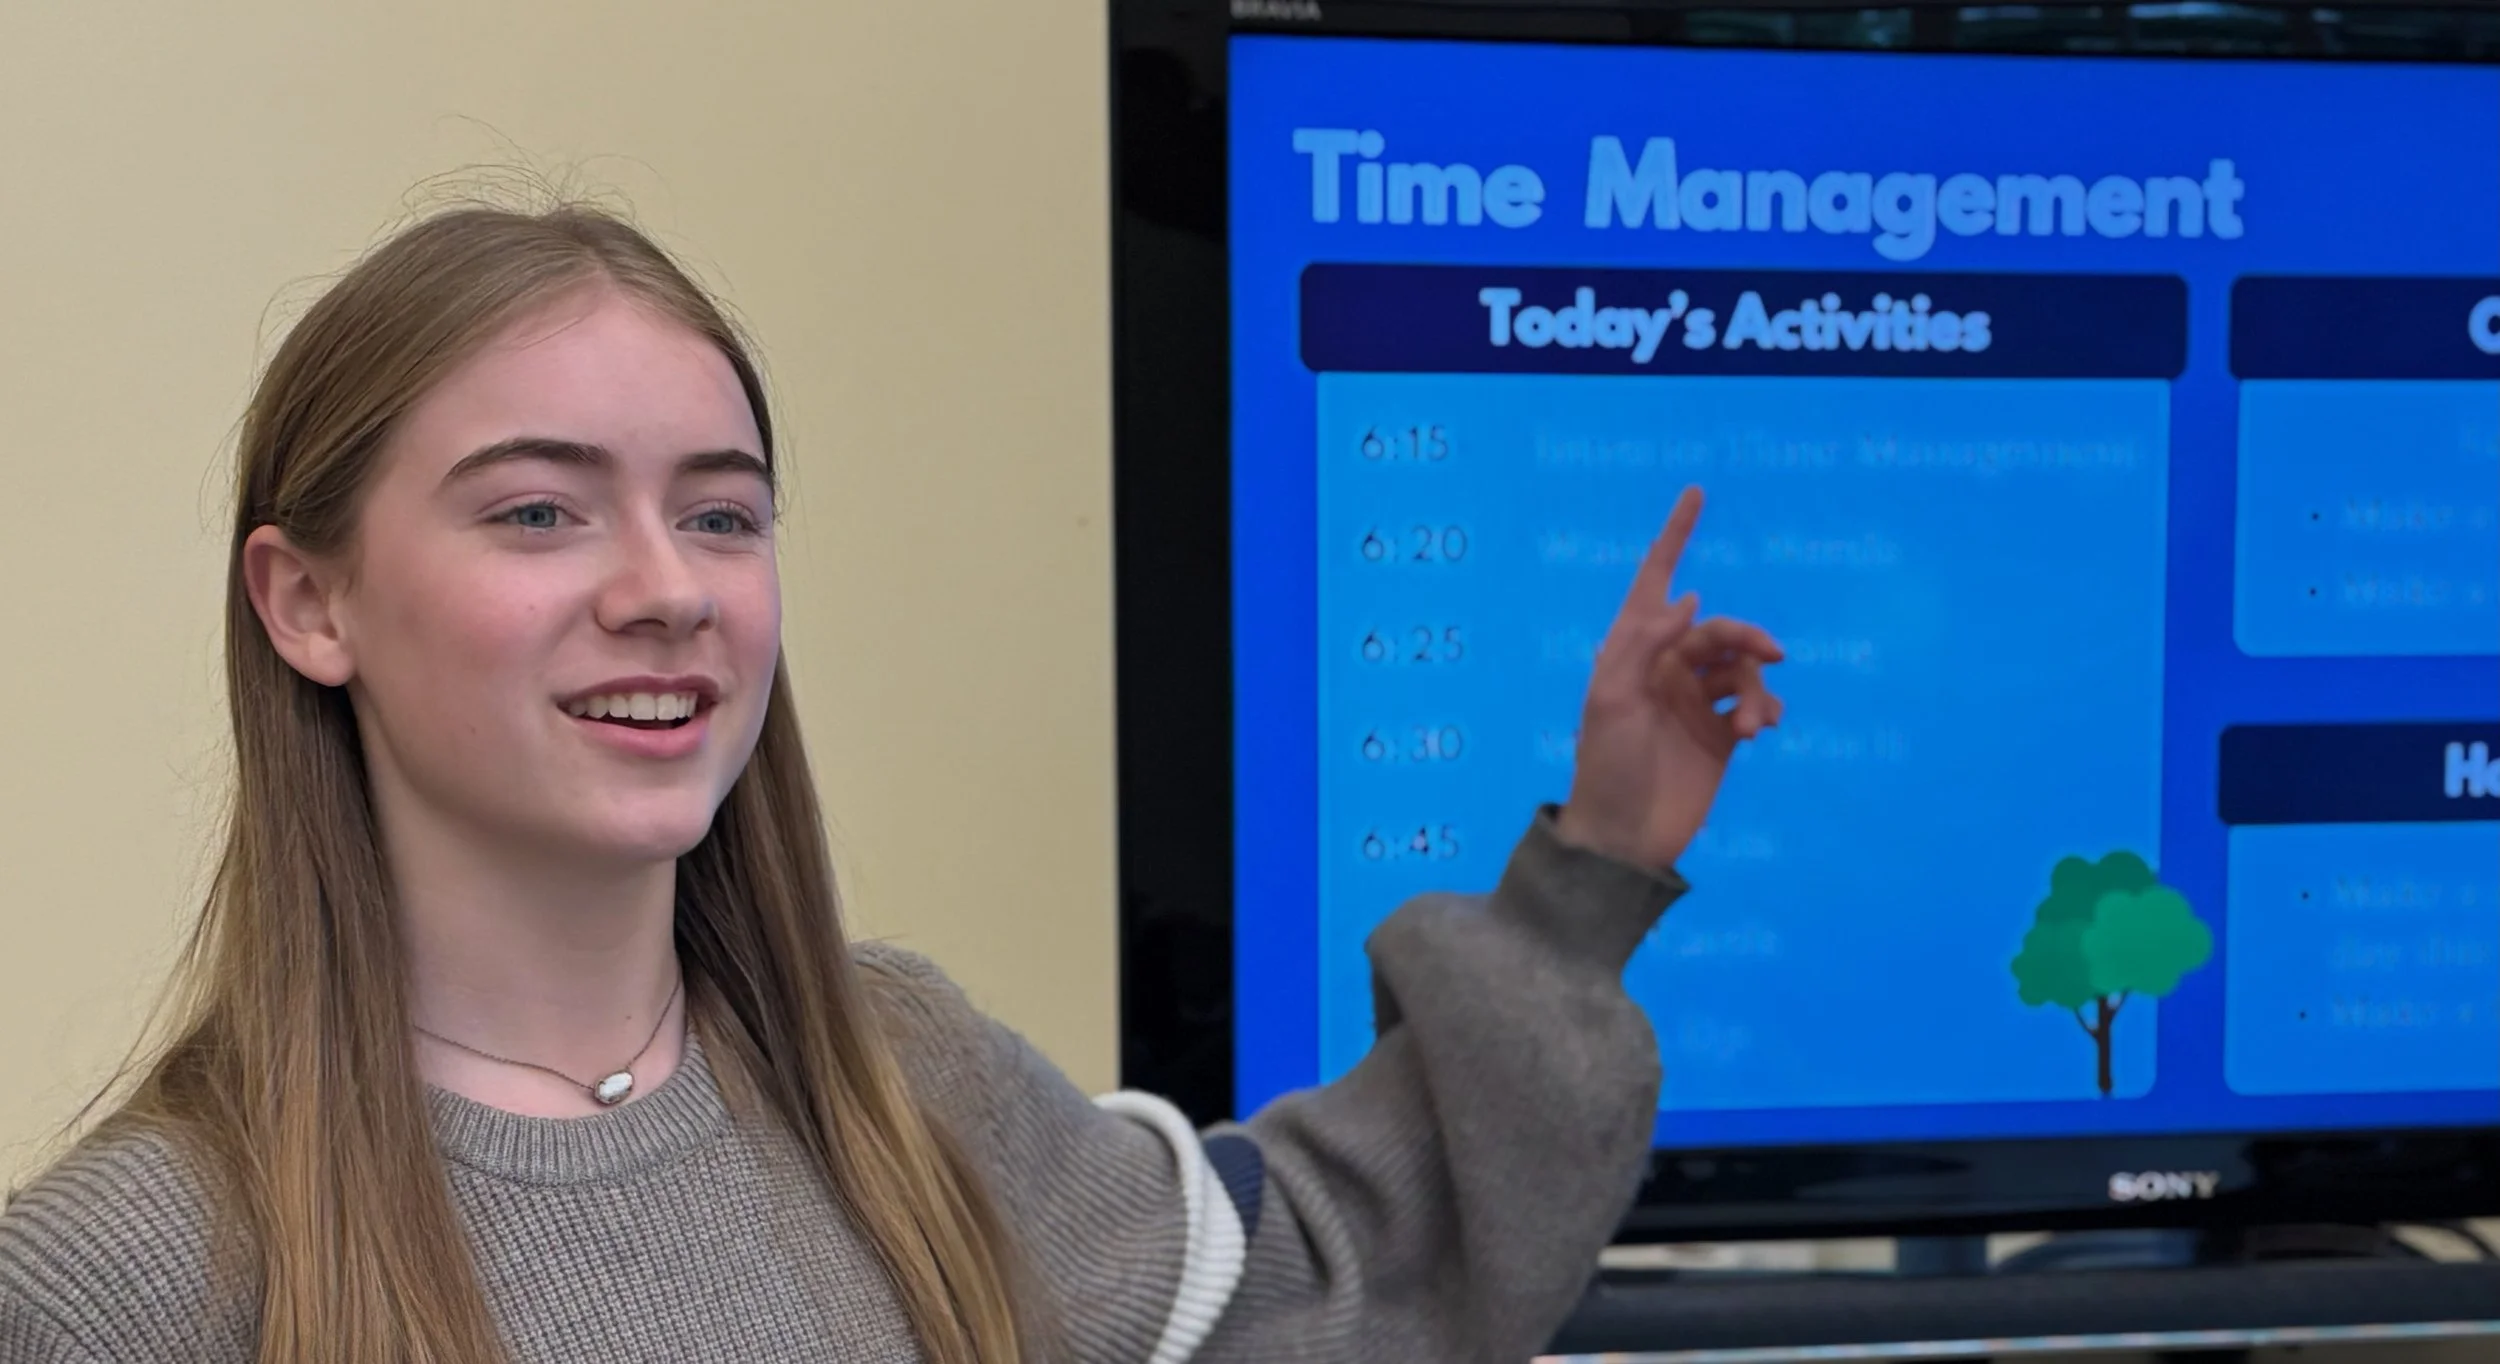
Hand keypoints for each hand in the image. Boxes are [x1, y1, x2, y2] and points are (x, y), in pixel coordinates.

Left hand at [1554, 487, 1784, 872]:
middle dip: (1745, 636)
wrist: (1625, 838)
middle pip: (1717, 630)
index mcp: (1631, 652)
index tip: (1696, 492)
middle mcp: (1664, 670)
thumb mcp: (1610, 700)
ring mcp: (1693, 703)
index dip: (1674, 537)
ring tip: (1752, 725)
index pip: (1655, 581)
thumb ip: (1643, 643)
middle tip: (1769, 653)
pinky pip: (1756, 704)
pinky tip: (1762, 730)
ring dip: (1756, 688)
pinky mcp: (1720, 736)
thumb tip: (1691, 599)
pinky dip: (1766, 709)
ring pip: (1743, 669)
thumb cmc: (1605, 768)